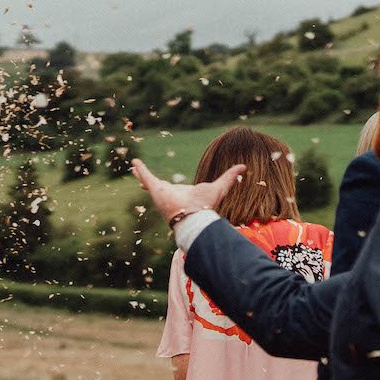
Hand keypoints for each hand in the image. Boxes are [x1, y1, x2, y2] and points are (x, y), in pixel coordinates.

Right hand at [130, 159, 244, 227]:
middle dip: (149, 181)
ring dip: (141, 175)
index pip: (173, 189)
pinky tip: (134, 162)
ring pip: (148, 182)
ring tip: (134, 168)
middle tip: (142, 175)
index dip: (169, 186)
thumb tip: (244, 167)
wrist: (194, 217)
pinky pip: (146, 177)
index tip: (165, 183)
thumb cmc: (205, 206)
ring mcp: (161, 192)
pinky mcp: (156, 189)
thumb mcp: (219, 187)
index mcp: (181, 194)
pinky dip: (140, 170)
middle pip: (156, 186)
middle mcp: (169, 194)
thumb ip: (229, 177)